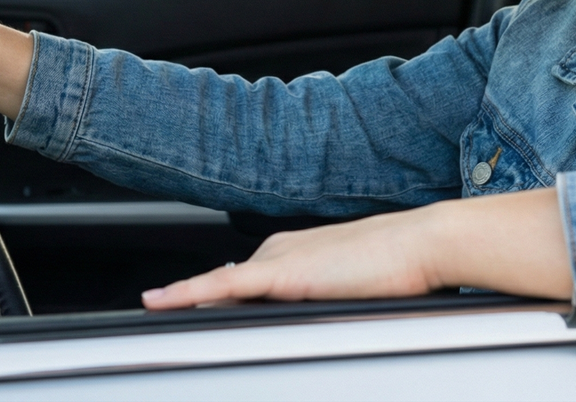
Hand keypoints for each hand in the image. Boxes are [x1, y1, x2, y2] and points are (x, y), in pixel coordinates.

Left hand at [141, 207, 443, 309]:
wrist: (421, 245)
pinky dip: (186, 293)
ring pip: (217, 289)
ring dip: (186, 305)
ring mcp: (277, 259)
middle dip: (195, 309)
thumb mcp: (349, 289)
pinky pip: (221, 285)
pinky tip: (159, 303)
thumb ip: (319, 301)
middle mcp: (277, 250)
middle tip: (161, 329)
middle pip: (223, 290)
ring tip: (155, 319)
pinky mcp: (281, 271)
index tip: (181, 312)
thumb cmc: (398, 269)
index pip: (236, 283)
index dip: (209, 301)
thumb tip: (307, 318)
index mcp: (291, 252)